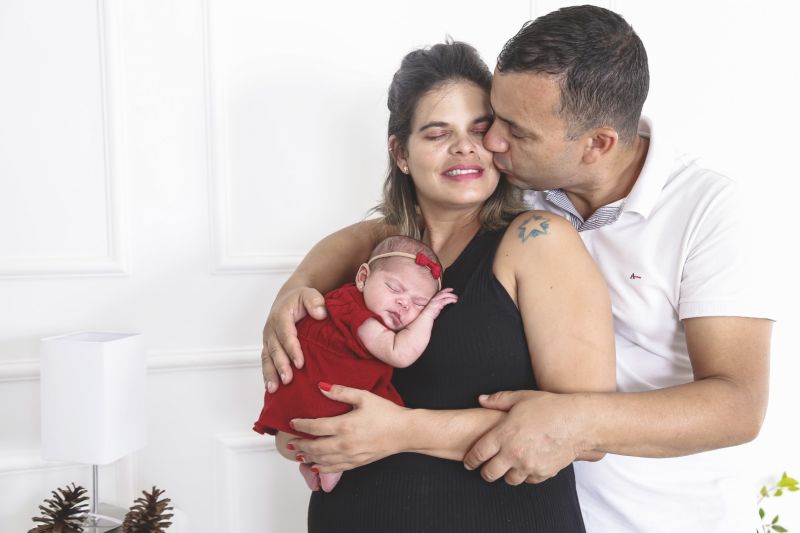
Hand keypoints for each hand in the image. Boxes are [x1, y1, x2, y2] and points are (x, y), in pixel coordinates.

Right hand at [261, 287, 326, 391]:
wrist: (288, 297)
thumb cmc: (300, 298)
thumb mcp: (309, 293)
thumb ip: (315, 301)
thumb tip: (321, 314)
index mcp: (281, 316)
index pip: (286, 334)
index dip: (292, 349)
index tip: (300, 363)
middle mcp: (271, 328)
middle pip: (275, 349)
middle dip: (280, 365)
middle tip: (288, 379)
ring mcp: (268, 338)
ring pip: (267, 357)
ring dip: (270, 373)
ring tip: (274, 388)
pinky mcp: (268, 345)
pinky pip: (266, 360)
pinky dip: (267, 374)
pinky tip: (271, 387)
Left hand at [287, 384, 407, 472]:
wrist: (404, 432)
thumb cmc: (386, 413)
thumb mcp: (364, 396)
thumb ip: (341, 392)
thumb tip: (321, 387)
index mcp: (344, 425)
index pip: (314, 427)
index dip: (300, 425)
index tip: (292, 422)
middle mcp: (344, 444)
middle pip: (314, 447)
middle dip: (300, 445)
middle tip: (290, 442)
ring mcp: (350, 456)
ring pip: (322, 460)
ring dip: (308, 457)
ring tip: (299, 455)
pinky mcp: (357, 463)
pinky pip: (335, 468)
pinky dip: (322, 468)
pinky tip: (316, 466)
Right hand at [422, 288, 457, 318]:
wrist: (426, 317)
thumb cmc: (430, 314)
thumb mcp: (435, 308)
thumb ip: (439, 305)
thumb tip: (443, 305)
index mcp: (434, 299)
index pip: (440, 292)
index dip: (446, 290)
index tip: (451, 289)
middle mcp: (435, 298)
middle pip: (443, 292)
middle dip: (450, 292)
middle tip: (456, 295)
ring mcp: (436, 301)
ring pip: (445, 295)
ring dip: (452, 296)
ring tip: (456, 298)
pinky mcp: (438, 304)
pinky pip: (446, 300)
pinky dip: (451, 300)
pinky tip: (454, 301)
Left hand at [463, 390, 585, 484]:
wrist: (578, 422)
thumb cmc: (549, 407)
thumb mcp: (521, 398)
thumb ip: (498, 400)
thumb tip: (481, 399)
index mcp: (504, 435)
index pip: (478, 454)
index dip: (471, 460)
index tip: (469, 462)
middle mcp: (513, 453)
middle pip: (489, 473)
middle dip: (485, 472)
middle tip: (486, 469)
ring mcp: (528, 465)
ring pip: (509, 480)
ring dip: (506, 474)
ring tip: (508, 466)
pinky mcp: (543, 473)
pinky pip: (528, 480)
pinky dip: (525, 475)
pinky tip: (527, 465)